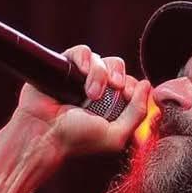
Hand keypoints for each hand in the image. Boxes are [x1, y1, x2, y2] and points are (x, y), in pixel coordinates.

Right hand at [6, 45, 152, 157]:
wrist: (44, 134)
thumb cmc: (77, 140)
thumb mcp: (117, 135)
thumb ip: (137, 113)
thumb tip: (147, 84)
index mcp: (111, 104)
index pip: (131, 84)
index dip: (133, 86)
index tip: (128, 96)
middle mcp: (96, 89)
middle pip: (118, 67)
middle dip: (120, 75)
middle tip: (115, 88)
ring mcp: (79, 77)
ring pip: (101, 59)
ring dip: (100, 74)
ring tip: (90, 94)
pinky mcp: (63, 66)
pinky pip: (81, 51)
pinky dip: (85, 58)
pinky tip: (82, 72)